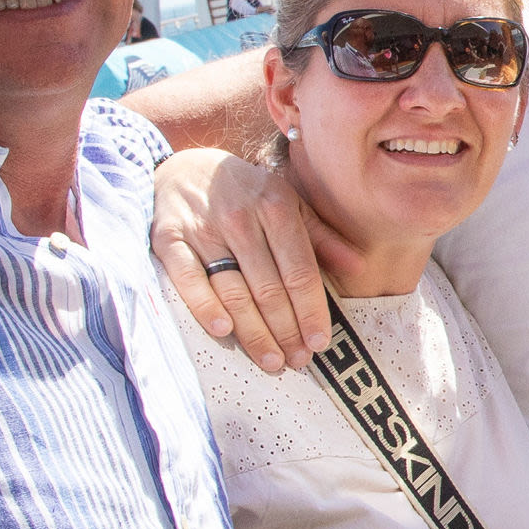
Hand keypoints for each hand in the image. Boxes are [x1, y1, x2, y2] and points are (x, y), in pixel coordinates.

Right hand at [153, 147, 333, 371]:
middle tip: (297, 360)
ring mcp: (203, 228)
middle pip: (268, 287)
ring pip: (234, 290)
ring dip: (254, 331)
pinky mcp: (169, 238)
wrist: (183, 168)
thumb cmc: (245, 193)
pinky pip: (188, 279)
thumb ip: (321, 236)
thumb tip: (358, 267)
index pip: (299, 270)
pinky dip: (204, 305)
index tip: (319, 342)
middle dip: (286, 330)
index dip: (311, 310)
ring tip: (271, 360)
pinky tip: (223, 330)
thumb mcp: (288, 203)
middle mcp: (240, 218)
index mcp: (276, 206)